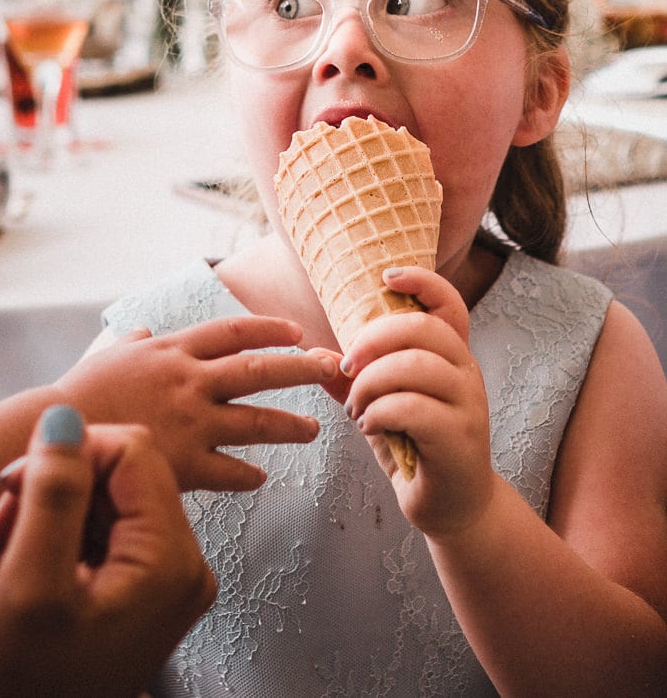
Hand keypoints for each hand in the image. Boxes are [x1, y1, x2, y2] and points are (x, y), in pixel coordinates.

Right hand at [0, 406, 213, 697]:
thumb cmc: (24, 684)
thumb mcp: (28, 581)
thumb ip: (52, 494)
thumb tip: (65, 417)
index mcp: (170, 563)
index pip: (133, 450)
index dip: (70, 453)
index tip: (17, 485)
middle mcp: (179, 567)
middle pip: (119, 472)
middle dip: (51, 485)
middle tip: (0, 521)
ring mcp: (159, 579)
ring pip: (102, 497)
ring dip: (42, 510)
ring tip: (1, 548)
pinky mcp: (134, 588)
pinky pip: (98, 529)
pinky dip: (50, 533)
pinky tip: (16, 561)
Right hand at [61, 316, 340, 490]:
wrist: (55, 436)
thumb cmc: (76, 395)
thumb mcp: (105, 357)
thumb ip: (131, 344)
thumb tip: (143, 332)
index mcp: (171, 352)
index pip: (231, 331)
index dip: (268, 330)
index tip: (296, 333)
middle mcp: (188, 381)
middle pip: (260, 369)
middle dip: (303, 368)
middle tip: (334, 369)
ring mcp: (190, 421)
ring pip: (257, 421)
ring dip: (290, 425)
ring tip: (313, 429)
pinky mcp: (185, 462)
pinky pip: (231, 470)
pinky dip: (247, 475)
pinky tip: (259, 478)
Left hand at [339, 267, 496, 532]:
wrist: (451, 506)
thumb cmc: (413, 447)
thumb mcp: (380, 406)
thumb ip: (354, 378)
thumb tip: (315, 353)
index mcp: (450, 357)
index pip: (449, 305)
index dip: (423, 281)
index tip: (385, 277)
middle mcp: (466, 374)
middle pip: (423, 329)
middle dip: (372, 340)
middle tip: (346, 368)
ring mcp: (469, 406)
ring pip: (415, 367)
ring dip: (370, 384)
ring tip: (356, 408)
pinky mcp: (461, 438)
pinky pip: (413, 409)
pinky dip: (379, 414)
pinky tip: (370, 427)